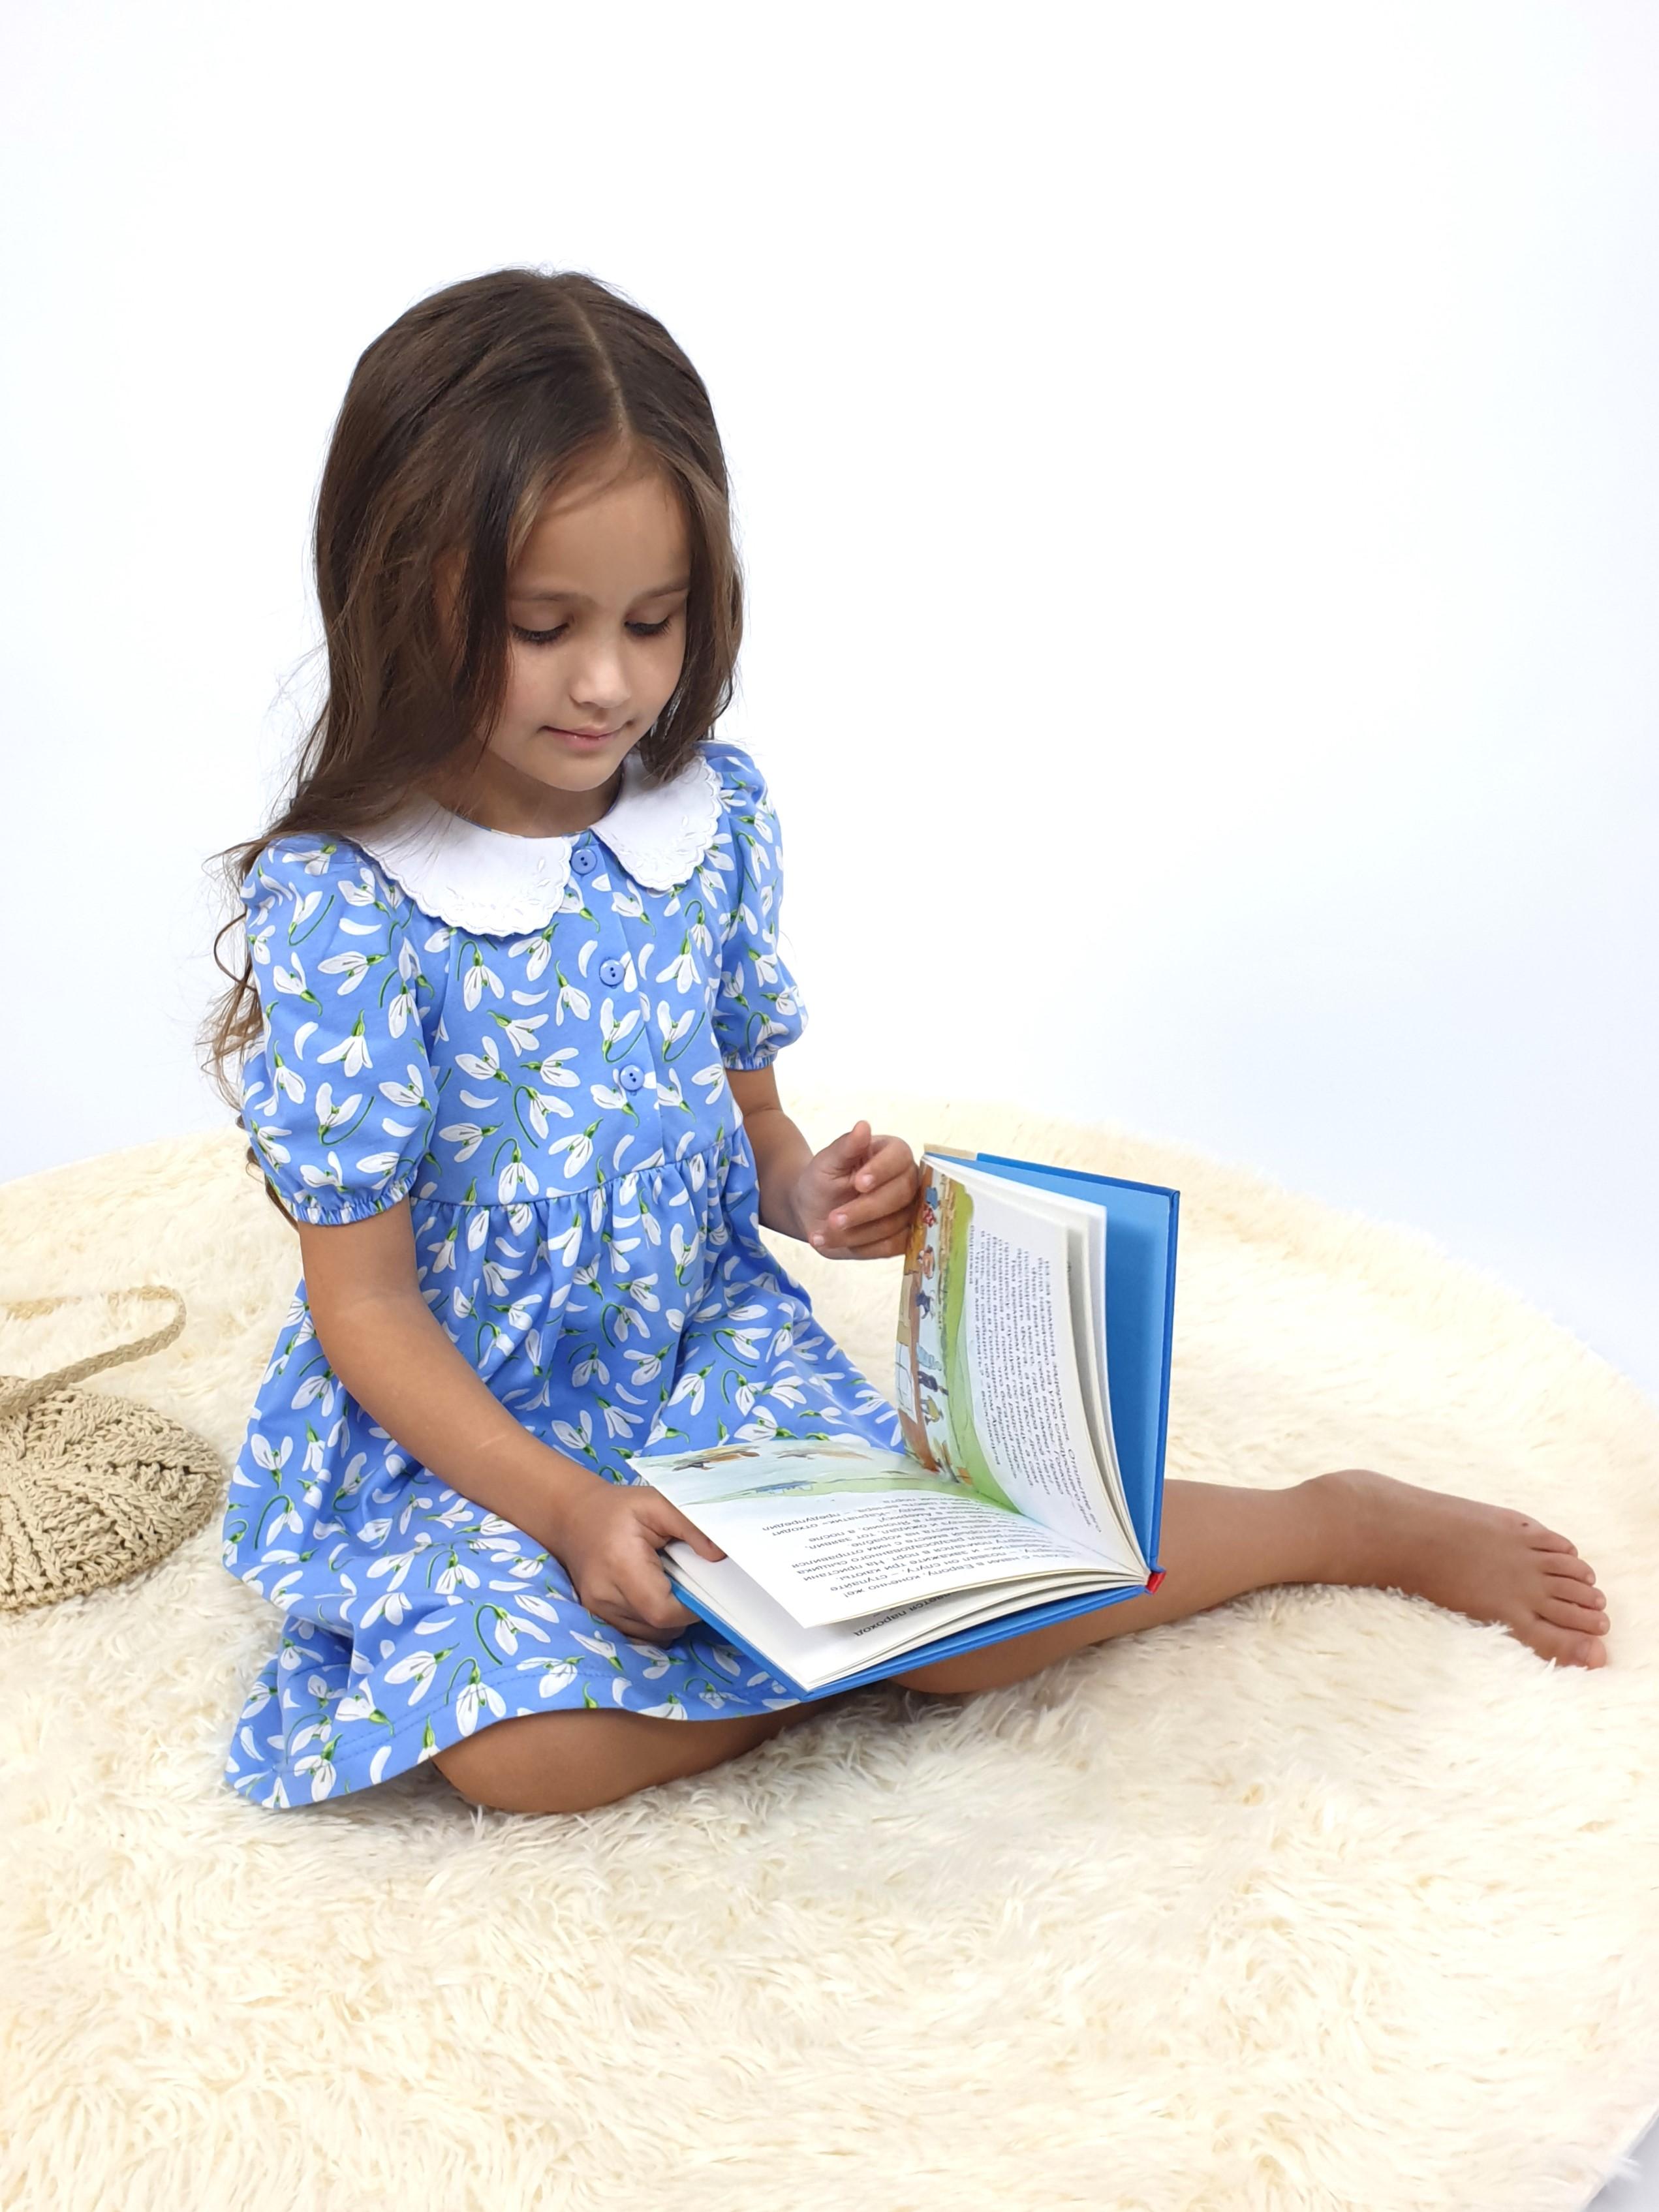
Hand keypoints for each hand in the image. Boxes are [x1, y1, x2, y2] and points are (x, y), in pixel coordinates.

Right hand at [551, 1480, 725, 1642]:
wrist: (572, 1516)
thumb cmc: (619, 1508)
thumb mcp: (657, 1502)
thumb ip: (691, 1526)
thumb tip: (720, 1555)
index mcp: (620, 1564)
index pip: (663, 1611)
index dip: (690, 1608)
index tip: (702, 1586)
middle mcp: (604, 1595)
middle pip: (659, 1627)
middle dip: (682, 1611)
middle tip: (686, 1580)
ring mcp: (597, 1610)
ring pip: (650, 1635)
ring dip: (668, 1618)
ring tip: (666, 1584)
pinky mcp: (596, 1616)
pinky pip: (637, 1633)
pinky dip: (652, 1621)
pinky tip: (653, 1593)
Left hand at [793, 1120, 920, 1257]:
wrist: (811, 1210)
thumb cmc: (821, 1180)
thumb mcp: (826, 1163)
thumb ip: (846, 1146)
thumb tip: (863, 1126)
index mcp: (892, 1153)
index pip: (899, 1157)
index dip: (882, 1171)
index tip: (859, 1182)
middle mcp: (907, 1180)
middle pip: (902, 1195)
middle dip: (865, 1209)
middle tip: (834, 1219)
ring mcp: (907, 1210)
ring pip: (894, 1224)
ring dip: (857, 1232)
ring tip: (823, 1233)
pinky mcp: (901, 1236)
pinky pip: (892, 1246)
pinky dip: (862, 1247)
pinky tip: (835, 1244)